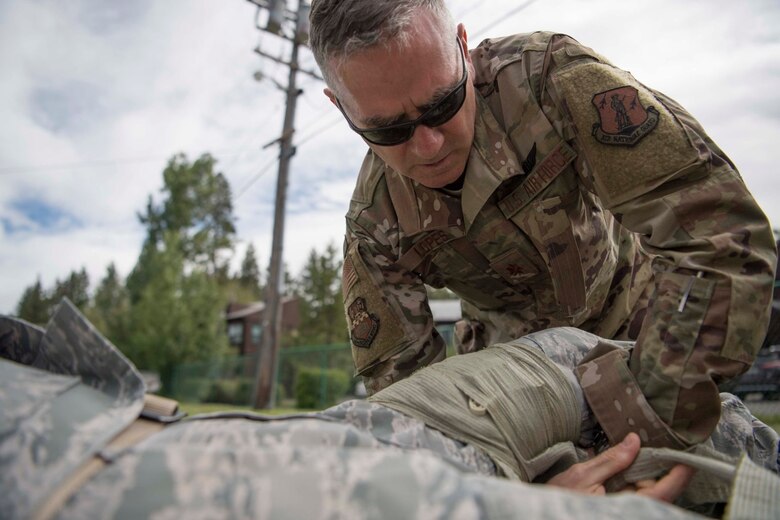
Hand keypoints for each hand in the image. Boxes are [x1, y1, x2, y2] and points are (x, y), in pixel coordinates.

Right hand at [547, 433, 694, 501]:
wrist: (542, 516)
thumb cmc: (559, 501)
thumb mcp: (582, 476)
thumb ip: (612, 460)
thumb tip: (634, 441)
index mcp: (625, 508)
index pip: (662, 492)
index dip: (678, 476)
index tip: (690, 459)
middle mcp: (631, 513)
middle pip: (655, 490)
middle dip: (648, 470)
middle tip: (634, 451)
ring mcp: (626, 512)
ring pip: (645, 493)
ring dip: (636, 476)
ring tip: (616, 467)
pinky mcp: (620, 511)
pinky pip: (635, 497)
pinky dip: (629, 483)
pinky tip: (617, 476)